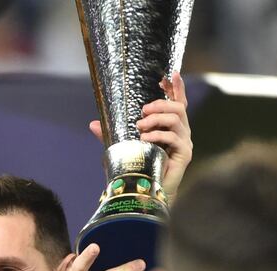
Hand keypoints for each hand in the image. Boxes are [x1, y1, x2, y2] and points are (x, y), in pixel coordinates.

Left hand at [89, 71, 191, 200]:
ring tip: (139, 126)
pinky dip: (158, 135)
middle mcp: (180, 132)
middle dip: (159, 104)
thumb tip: (92, 124)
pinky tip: (144, 139)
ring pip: (177, 119)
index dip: (176, 88)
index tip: (171, 74)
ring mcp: (184, 142)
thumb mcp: (122, 147)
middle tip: (142, 111)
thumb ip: (110, 135)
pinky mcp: (184, 154)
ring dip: (156, 119)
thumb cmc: (138, 168)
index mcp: (170, 127)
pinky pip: (174, 138)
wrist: (147, 191)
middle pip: (178, 107)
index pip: (177, 102)